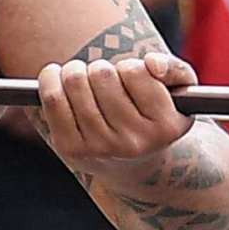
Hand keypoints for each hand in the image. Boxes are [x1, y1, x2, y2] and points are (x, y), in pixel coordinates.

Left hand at [40, 46, 196, 166]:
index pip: (135, 71)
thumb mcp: (178, 95)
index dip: (130, 67)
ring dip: (76, 71)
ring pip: (75, 81)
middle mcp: (133, 142)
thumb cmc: (153, 117)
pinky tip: (56, 77)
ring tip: (83, 79)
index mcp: (164, 127)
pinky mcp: (71, 149)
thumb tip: (152, 63)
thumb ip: (175, 70)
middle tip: (104, 79)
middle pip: (102, 73)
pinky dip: (50, 78)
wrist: (132, 165)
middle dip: (101, 68)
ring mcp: (100, 148)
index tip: (130, 78)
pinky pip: (52, 99)